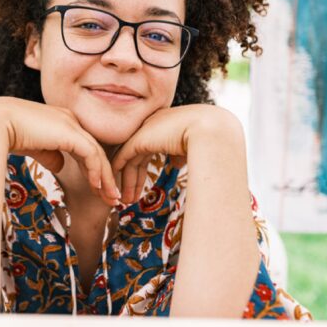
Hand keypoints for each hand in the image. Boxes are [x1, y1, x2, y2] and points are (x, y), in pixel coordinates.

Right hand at [0, 97, 121, 204]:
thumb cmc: (6, 134)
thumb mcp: (33, 146)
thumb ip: (49, 154)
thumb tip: (59, 165)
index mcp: (60, 121)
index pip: (83, 146)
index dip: (92, 168)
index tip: (97, 189)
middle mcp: (69, 119)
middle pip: (94, 150)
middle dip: (105, 176)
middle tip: (112, 197)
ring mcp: (71, 124)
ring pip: (97, 154)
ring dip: (105, 178)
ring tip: (111, 198)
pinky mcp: (70, 132)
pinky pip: (91, 154)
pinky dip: (97, 172)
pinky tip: (97, 187)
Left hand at [111, 104, 243, 203]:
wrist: (210, 130)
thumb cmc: (208, 139)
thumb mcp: (192, 147)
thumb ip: (180, 153)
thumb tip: (177, 163)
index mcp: (164, 125)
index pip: (148, 149)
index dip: (143, 170)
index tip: (142, 188)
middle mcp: (152, 126)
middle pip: (137, 156)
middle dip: (133, 179)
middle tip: (130, 198)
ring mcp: (144, 131)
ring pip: (130, 159)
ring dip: (127, 181)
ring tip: (126, 201)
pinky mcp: (138, 139)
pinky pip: (123, 157)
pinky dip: (119, 172)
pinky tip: (117, 185)